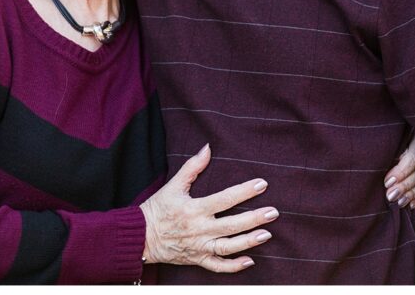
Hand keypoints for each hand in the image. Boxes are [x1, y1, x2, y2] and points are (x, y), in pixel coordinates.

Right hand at [140, 144, 277, 272]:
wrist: (140, 236)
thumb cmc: (157, 208)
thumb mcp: (173, 185)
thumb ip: (192, 167)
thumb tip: (207, 148)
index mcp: (194, 209)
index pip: (225, 199)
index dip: (245, 191)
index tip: (262, 184)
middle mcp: (199, 230)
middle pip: (232, 225)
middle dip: (254, 219)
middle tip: (273, 212)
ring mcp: (199, 247)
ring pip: (229, 247)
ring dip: (249, 242)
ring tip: (267, 234)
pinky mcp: (197, 259)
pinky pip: (218, 266)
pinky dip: (234, 266)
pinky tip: (250, 261)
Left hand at [384, 136, 414, 208]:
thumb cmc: (400, 130)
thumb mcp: (400, 135)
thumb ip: (395, 147)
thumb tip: (381, 159)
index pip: (413, 160)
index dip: (400, 172)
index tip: (387, 182)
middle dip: (404, 186)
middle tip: (389, 196)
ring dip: (411, 194)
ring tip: (399, 203)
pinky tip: (412, 206)